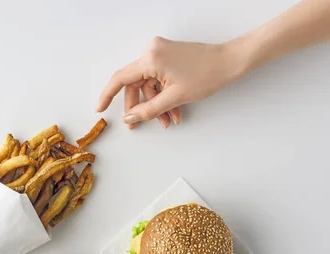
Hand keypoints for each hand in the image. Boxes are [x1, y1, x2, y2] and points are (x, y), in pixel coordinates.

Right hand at [96, 36, 244, 128]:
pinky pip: (158, 79)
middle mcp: (152, 51)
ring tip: (168, 121)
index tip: (100, 108)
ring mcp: (160, 53)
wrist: (229, 62)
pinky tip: (173, 111)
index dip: (107, 95)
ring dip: (156, 104)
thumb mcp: (174, 98)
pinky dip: (163, 95)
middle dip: (140, 106)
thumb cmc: (207, 74)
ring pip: (148, 84)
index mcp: (150, 58)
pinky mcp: (168, 56)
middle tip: (138, 125)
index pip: (120, 78)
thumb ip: (148, 110)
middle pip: (135, 84)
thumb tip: (130, 117)